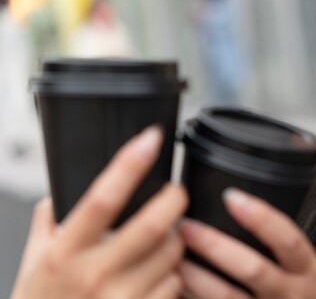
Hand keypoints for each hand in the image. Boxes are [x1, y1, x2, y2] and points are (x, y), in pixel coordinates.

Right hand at [10, 126, 188, 298]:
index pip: (102, 199)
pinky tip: (158, 276)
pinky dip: (174, 275)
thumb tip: (56, 195)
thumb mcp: (32, 263)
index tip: (151, 138)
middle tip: (176, 192)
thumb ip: (46, 225)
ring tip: (162, 242)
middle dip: (175, 199)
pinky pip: (175, 285)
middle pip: (153, 224)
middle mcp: (94, 276)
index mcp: (64, 253)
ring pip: (172, 253)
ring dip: (175, 241)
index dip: (130, 164)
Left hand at [179, 188, 315, 298]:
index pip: (288, 239)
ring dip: (196, 278)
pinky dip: (192, 297)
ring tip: (170, 258)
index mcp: (305, 269)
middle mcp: (290, 294)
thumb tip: (229, 200)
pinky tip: (173, 286)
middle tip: (184, 225)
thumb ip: (274, 243)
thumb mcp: (297, 267)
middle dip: (215, 246)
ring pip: (227, 297)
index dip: (261, 217)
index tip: (230, 196)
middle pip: (253, 269)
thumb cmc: (293, 290)